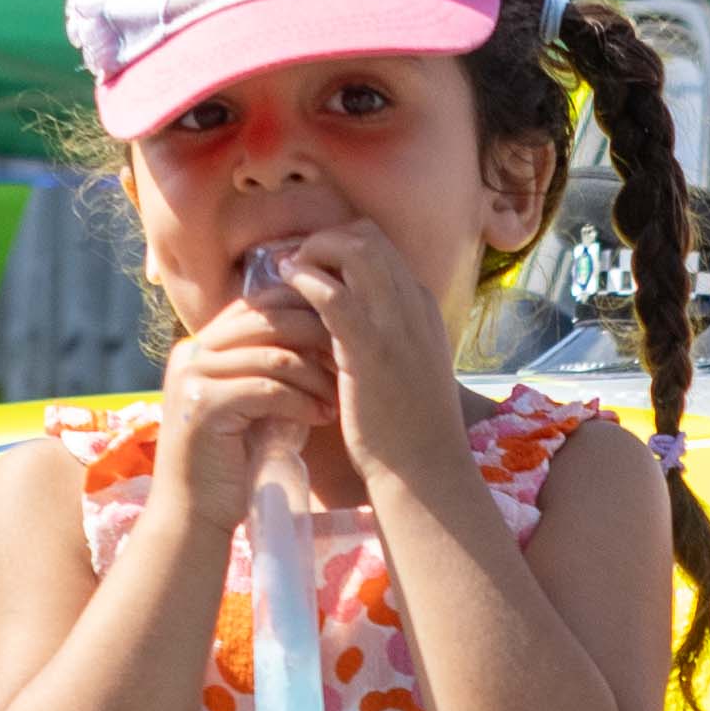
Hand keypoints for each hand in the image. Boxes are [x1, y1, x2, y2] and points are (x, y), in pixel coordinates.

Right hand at [147, 296, 331, 519]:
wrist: (194, 513)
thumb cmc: (231, 460)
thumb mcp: (250, 403)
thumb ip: (268, 368)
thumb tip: (323, 332)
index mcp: (202, 345)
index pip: (258, 304)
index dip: (304, 311)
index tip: (341, 334)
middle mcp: (192, 353)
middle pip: (266, 321)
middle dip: (315, 337)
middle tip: (348, 359)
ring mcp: (193, 377)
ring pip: (271, 356)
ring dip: (313, 376)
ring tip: (336, 395)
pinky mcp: (203, 406)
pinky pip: (266, 389)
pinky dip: (301, 401)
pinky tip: (321, 415)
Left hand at [243, 202, 469, 487]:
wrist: (424, 472)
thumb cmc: (411, 432)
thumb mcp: (409, 371)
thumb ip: (389, 339)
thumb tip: (350, 323)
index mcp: (424, 310)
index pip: (384, 250)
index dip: (344, 247)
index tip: (315, 264)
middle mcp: (414, 307)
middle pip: (370, 238)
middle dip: (327, 239)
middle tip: (297, 262)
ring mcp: (395, 324)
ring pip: (355, 250)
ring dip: (314, 252)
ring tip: (288, 270)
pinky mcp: (369, 347)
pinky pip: (332, 292)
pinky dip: (305, 279)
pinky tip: (285, 285)